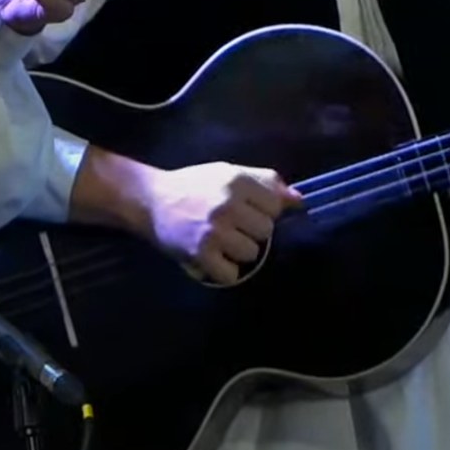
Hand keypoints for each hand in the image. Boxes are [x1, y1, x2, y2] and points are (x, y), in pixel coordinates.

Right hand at [138, 161, 301, 284]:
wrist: (149, 199)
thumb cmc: (193, 186)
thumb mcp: (228, 174)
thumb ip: (265, 183)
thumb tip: (299, 201)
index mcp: (236, 180)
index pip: (275, 206)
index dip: (262, 211)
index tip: (244, 210)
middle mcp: (226, 204)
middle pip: (265, 231)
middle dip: (250, 231)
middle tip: (229, 226)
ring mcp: (214, 230)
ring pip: (252, 253)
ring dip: (238, 252)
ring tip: (220, 242)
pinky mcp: (200, 253)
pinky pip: (231, 274)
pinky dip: (223, 271)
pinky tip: (212, 258)